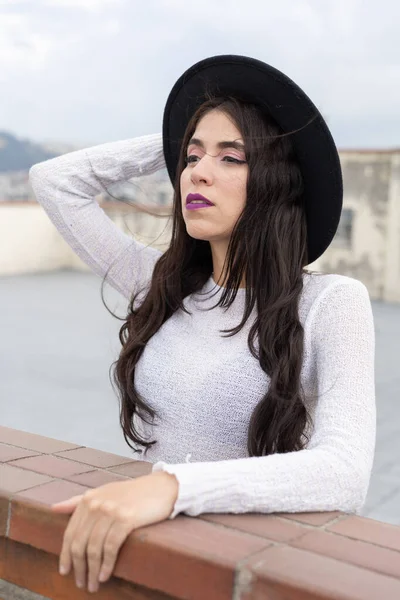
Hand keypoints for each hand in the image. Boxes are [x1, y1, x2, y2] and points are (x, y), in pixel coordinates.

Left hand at [51, 471, 178, 592]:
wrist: (161, 488)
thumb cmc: (132, 493)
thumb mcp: (103, 493)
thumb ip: (77, 501)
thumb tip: (53, 509)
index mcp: (87, 499)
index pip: (70, 533)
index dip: (65, 555)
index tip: (65, 572)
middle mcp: (96, 504)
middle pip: (79, 543)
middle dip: (78, 568)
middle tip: (81, 583)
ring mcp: (111, 511)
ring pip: (94, 548)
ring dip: (91, 571)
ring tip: (93, 584)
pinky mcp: (126, 519)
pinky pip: (110, 548)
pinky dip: (106, 565)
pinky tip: (105, 575)